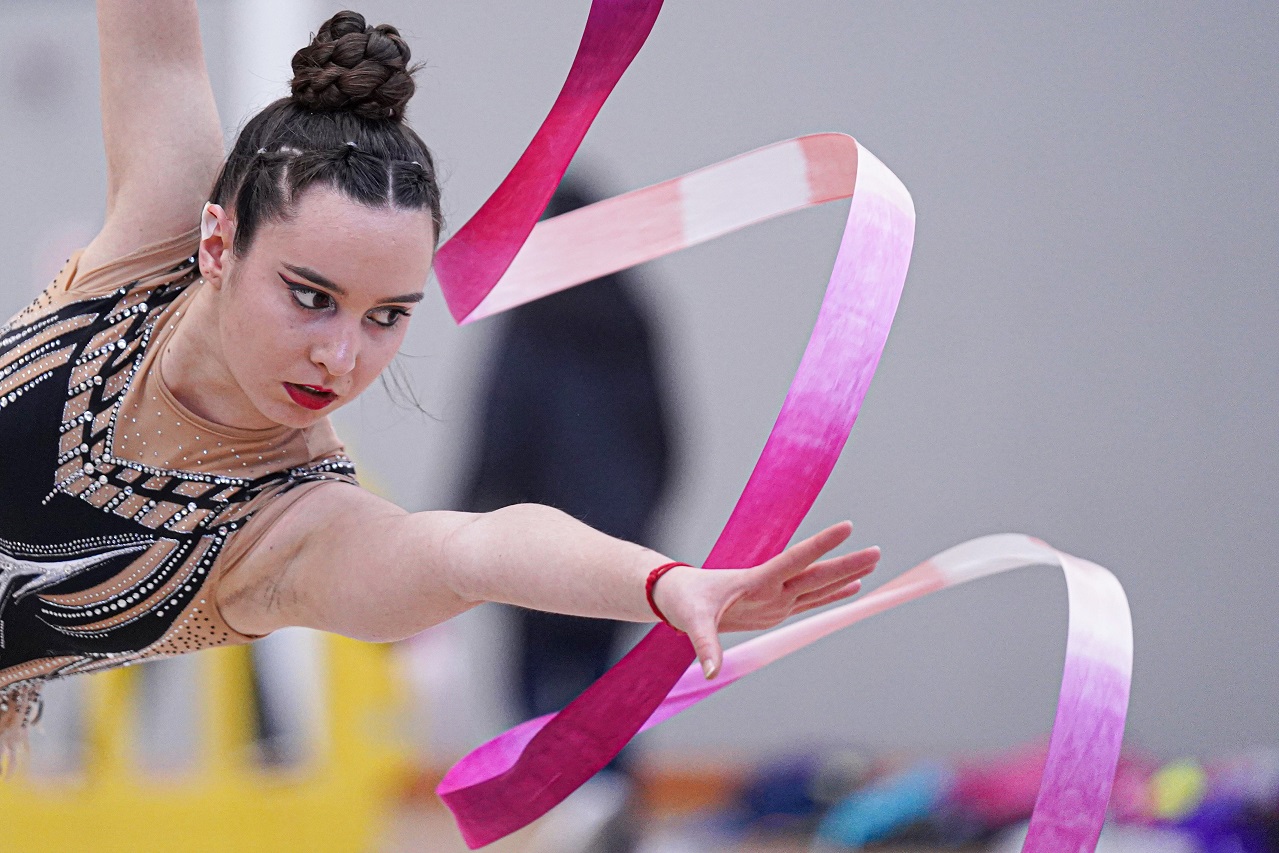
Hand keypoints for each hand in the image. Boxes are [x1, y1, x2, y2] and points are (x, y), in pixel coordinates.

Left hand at [652, 522, 877, 678]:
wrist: (679, 596)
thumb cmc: (685, 602)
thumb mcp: (692, 622)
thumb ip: (705, 646)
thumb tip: (711, 672)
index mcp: (756, 580)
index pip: (794, 560)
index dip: (819, 546)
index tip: (846, 527)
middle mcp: (772, 587)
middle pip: (815, 574)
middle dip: (845, 563)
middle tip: (877, 551)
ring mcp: (777, 597)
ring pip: (817, 584)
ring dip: (844, 574)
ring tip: (873, 562)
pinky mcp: (776, 607)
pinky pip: (810, 600)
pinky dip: (832, 594)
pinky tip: (853, 588)